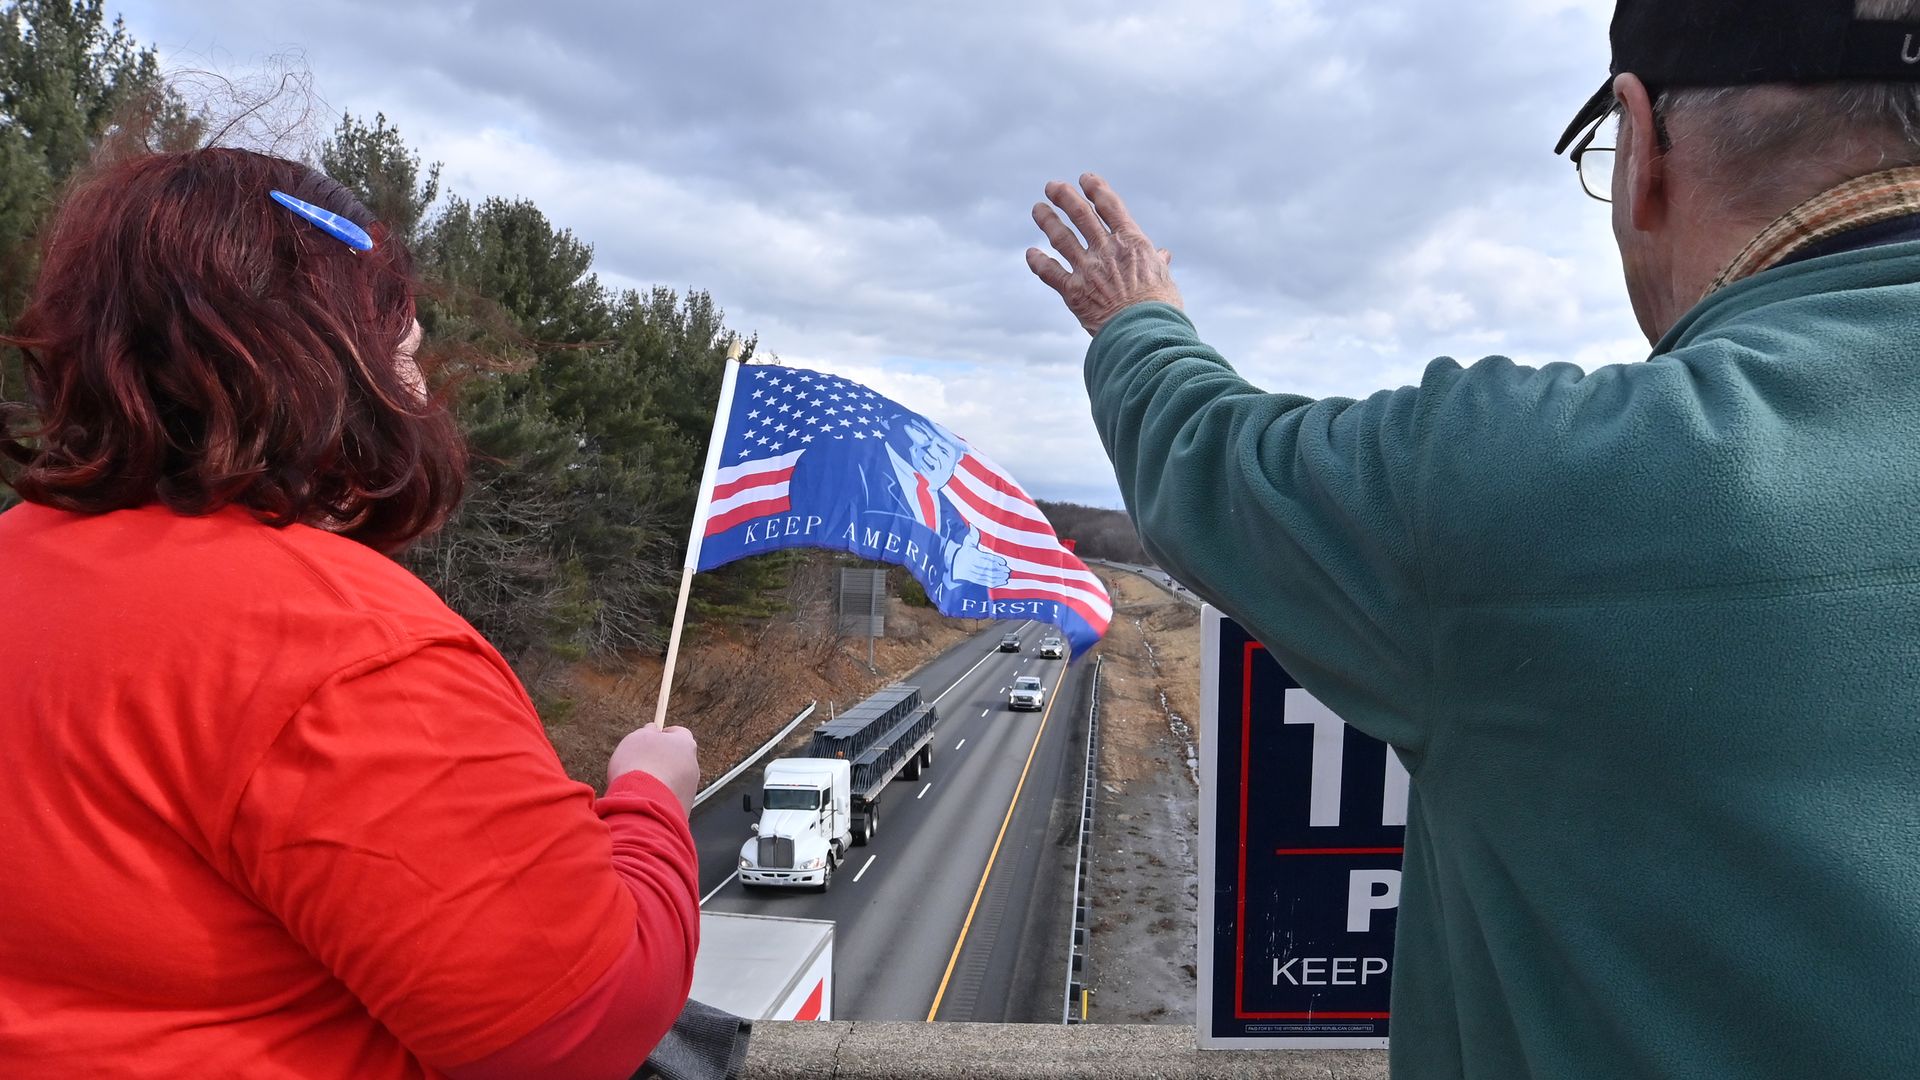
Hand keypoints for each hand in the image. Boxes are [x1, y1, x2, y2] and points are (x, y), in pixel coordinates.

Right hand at [608, 725, 699, 815]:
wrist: (645, 803)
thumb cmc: (639, 765)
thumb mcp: (637, 738)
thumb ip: (647, 731)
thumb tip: (652, 730)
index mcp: (686, 743)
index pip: (679, 732)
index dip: (663, 735)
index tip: (650, 739)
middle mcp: (693, 765)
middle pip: (677, 758)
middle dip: (662, 760)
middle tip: (641, 763)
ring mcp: (691, 788)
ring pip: (674, 780)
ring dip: (660, 781)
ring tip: (639, 786)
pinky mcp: (684, 808)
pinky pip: (669, 799)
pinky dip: (658, 798)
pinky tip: (644, 800)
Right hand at [950, 526, 1011, 587]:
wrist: (952, 566)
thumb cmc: (963, 552)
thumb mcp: (967, 543)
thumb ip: (972, 536)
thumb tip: (972, 525)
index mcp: (973, 555)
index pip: (986, 558)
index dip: (995, 560)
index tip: (1004, 562)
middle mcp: (973, 566)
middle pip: (988, 568)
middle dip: (998, 570)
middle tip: (1008, 570)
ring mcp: (974, 574)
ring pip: (988, 576)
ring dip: (998, 577)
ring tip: (1007, 576)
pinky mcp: (976, 581)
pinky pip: (986, 583)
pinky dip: (995, 583)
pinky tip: (1003, 581)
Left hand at [1026, 173, 1181, 335]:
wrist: (1144, 333)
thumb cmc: (1161, 309)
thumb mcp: (1165, 280)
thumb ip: (1159, 263)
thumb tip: (1164, 255)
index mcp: (1132, 242)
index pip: (1110, 207)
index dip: (1096, 189)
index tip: (1085, 179)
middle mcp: (1106, 250)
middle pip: (1081, 215)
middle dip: (1065, 197)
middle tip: (1052, 187)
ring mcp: (1087, 269)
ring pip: (1061, 238)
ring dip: (1047, 221)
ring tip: (1038, 209)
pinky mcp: (1073, 292)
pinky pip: (1050, 272)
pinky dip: (1038, 262)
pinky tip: (1031, 253)